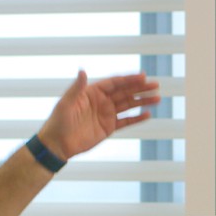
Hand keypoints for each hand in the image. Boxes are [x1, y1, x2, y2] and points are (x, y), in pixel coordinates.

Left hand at [37, 71, 161, 160]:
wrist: (58, 144)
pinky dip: (137, 118)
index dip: (128, 79)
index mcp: (92, 92)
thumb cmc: (58, 122)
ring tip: (157, 99)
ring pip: (128, 105)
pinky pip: (126, 121)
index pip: (114, 83)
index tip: (143, 76)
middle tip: (155, 85)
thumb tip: (83, 70)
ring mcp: (106, 114)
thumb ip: (77, 88)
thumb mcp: (66, 103)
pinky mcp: (109, 128)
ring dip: (142, 101)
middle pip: (125, 92)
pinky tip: (148, 115)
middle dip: (140, 88)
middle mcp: (101, 101)